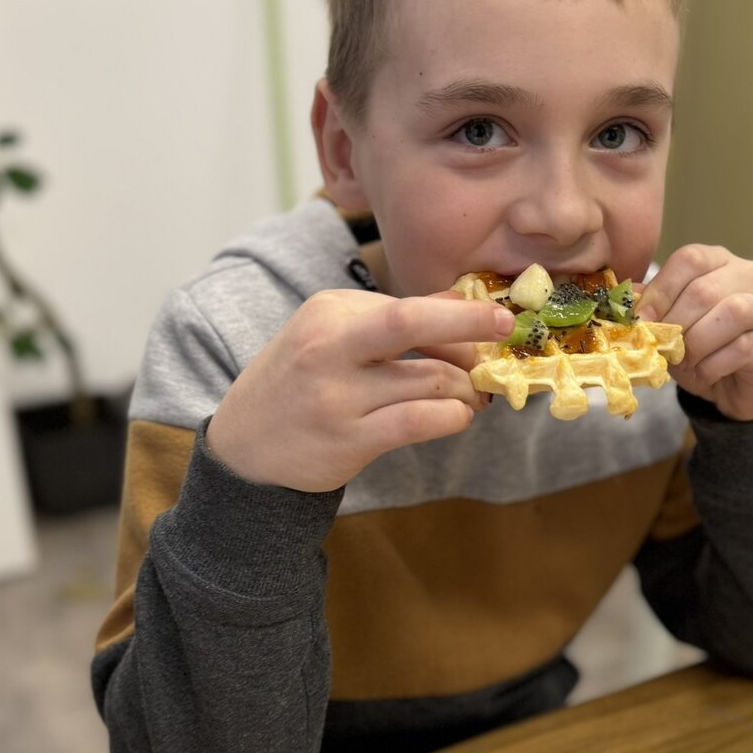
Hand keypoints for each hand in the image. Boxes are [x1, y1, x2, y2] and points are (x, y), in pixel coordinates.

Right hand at [206, 289, 514, 491]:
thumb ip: (391, 321)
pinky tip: (456, 416)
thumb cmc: (300, 384)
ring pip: (430, 380)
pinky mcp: (348, 439)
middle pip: (412, 322)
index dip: (462, 315)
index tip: (497, 318)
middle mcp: (329, 347)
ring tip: (473, 396)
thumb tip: (460, 304)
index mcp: (328, 312)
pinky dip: (451, 416)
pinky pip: (420, 421)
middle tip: (507, 333)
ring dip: (466, 389)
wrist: (245, 447)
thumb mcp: (331, 337)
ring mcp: (337, 395)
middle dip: (472, 323)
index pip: (410, 306)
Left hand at [637, 245, 752, 421]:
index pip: (689, 259)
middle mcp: (749, 275)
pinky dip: (713, 365)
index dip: (661, 289)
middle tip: (662, 348)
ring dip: (696, 343)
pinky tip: (704, 373)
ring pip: (730, 313)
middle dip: (675, 323)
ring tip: (684, 362)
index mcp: (719, 261)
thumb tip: (625, 298)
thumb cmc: (705, 346)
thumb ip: (653, 306)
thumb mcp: (672, 323)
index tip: (642, 319)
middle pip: (705, 290)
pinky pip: (741, 347)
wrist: (742, 383)